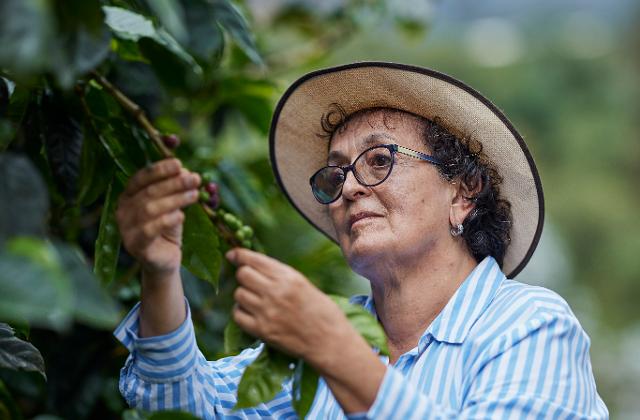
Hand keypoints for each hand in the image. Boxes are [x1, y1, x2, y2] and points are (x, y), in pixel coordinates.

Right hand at [116, 158, 200, 275]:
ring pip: (150, 209)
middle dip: (174, 183)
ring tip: (194, 195)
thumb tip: (186, 171)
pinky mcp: (135, 246)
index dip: (159, 170)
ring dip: (175, 199)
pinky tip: (181, 215)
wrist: (164, 261)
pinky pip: (149, 230)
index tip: (178, 163)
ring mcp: (126, 229)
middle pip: (149, 192)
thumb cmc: (167, 228)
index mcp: (128, 196)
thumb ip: (175, 189)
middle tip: (194, 178)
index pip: (140, 178)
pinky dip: (167, 220)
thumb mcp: (172, 205)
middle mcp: (123, 211)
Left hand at [226, 248, 352, 366]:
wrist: (330, 342)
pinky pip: (238, 315)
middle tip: (251, 282)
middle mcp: (275, 292)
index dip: (240, 255)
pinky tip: (252, 313)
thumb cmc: (323, 313)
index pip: (255, 260)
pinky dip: (241, 312)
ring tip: (256, 300)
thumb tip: (256, 268)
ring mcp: (267, 312)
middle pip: (242, 275)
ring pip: (238, 294)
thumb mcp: (304, 285)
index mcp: (289, 277)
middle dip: (244, 276)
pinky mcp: (262, 331)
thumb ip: (281, 276)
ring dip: (244, 295)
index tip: (232, 255)